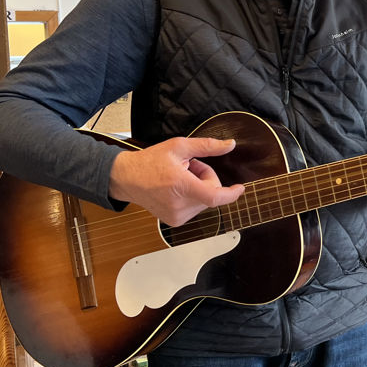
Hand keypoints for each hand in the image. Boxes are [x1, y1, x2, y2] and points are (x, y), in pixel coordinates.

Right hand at [108, 137, 245, 225]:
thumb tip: (229, 145)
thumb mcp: (179, 146)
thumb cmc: (150, 161)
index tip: (240, 188)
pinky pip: (195, 208)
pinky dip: (191, 197)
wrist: (126, 178)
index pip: (214, 197)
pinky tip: (176, 189)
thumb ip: (207, 146)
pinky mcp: (174, 221)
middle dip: (206, 179)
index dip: (231, 193)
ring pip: (204, 201)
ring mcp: (176, 216)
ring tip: (180, 177)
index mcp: (181, 186)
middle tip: (189, 167)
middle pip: (211, 194)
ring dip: (198, 188)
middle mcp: (179, 205)